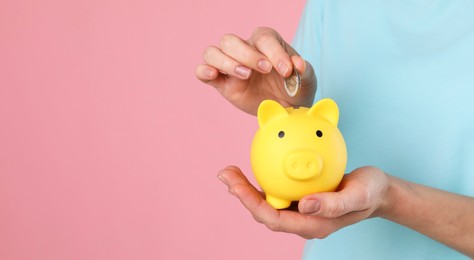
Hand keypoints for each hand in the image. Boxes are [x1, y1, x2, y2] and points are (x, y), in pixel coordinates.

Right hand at [196, 27, 315, 114]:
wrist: (288, 107)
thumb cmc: (296, 88)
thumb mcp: (306, 80)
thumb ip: (304, 71)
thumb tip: (297, 64)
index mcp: (266, 42)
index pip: (263, 38)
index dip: (274, 52)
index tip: (287, 70)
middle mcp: (244, 49)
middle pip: (230, 40)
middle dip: (247, 54)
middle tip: (266, 70)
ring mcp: (230, 66)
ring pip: (212, 53)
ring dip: (226, 62)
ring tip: (246, 76)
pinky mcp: (221, 83)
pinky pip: (202, 72)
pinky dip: (204, 71)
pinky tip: (214, 76)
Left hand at [217, 165, 390, 238]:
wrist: (377, 189)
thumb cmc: (370, 192)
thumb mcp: (358, 196)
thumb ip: (334, 204)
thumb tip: (305, 206)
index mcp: (312, 225)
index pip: (274, 219)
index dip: (252, 205)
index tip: (235, 186)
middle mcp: (302, 219)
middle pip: (264, 211)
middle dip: (241, 195)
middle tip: (225, 173)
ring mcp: (300, 210)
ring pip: (267, 201)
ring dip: (246, 188)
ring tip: (230, 170)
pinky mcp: (300, 197)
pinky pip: (276, 190)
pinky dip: (262, 179)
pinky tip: (254, 163)